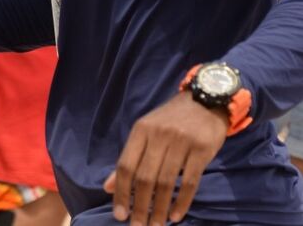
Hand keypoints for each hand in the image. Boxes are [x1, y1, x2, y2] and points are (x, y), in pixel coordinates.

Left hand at [103, 91, 228, 225]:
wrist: (205, 100)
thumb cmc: (170, 120)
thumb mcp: (145, 132)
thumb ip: (129, 158)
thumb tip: (108, 187)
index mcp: (141, 131)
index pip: (126, 166)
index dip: (121, 192)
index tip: (119, 215)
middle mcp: (159, 136)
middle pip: (145, 177)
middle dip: (140, 206)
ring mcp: (181, 143)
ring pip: (167, 182)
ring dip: (160, 208)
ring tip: (156, 225)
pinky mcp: (202, 150)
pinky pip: (190, 182)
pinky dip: (182, 202)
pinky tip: (176, 216)